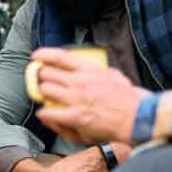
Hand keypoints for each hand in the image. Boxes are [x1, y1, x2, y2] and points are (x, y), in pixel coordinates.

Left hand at [29, 48, 146, 144]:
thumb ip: (96, 71)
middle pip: (47, 73)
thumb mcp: (113, 75)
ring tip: (46, 98)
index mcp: (90, 70)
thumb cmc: (127, 98)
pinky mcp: (75, 117)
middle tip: (42, 82)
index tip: (35, 56)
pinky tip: (45, 113)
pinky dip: (44, 113)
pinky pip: (49, 112)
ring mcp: (76, 99)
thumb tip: (82, 71)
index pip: (61, 56)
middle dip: (41, 77)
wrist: (136, 117)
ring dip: (42, 94)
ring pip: (45, 90)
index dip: (44, 54)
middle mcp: (80, 82)